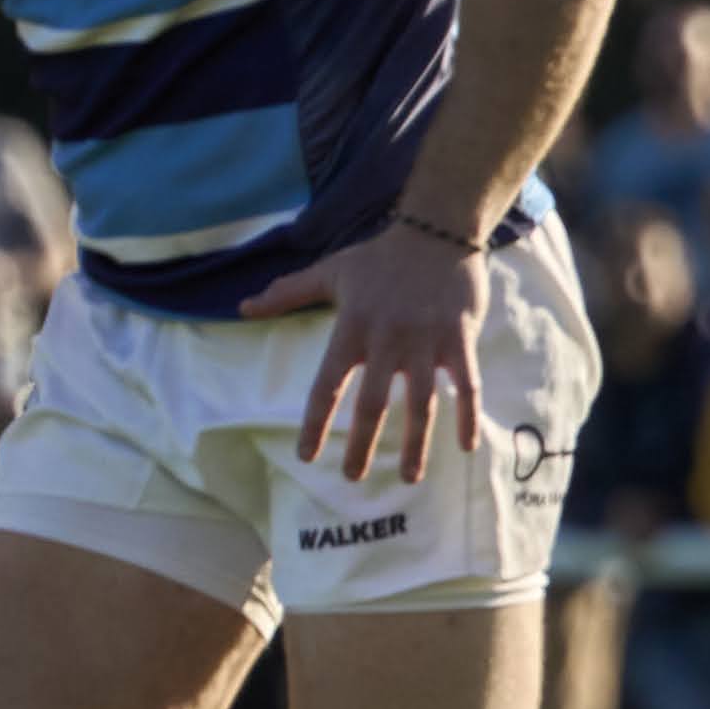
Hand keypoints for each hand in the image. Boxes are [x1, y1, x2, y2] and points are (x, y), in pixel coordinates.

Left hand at [241, 222, 488, 479]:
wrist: (436, 230)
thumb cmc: (380, 256)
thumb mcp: (330, 271)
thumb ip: (287, 293)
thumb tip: (243, 307)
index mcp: (352, 328)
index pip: (327, 385)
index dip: (316, 423)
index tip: (307, 455)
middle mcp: (387, 340)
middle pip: (373, 404)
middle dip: (363, 446)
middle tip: (353, 478)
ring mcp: (426, 342)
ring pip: (421, 403)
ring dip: (416, 445)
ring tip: (409, 478)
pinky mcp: (459, 339)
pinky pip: (466, 385)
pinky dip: (466, 417)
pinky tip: (466, 447)